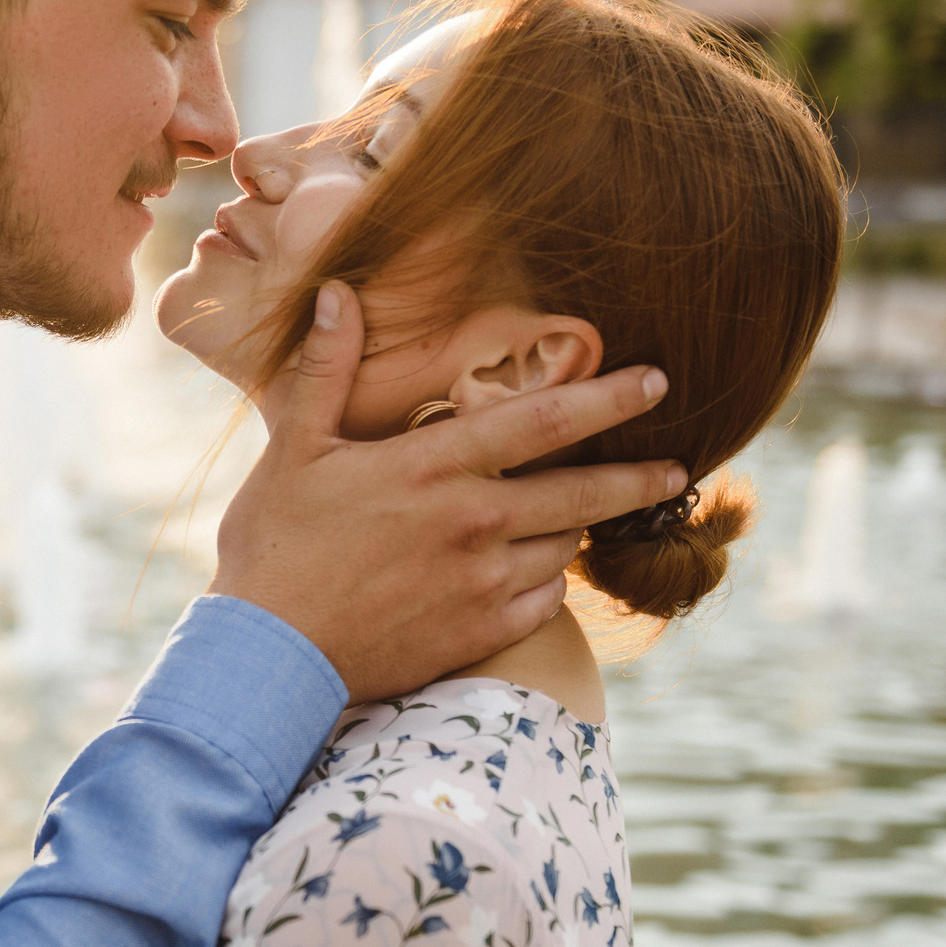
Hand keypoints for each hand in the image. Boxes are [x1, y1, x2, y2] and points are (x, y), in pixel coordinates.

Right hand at [210, 283, 686, 703]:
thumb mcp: (294, 448)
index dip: (610, 397)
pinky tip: (535, 573)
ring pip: (564, 547)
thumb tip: (337, 291)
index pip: (545, 420)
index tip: (657, 382)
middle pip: (583, 492)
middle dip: (639, 477)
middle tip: (675, 466)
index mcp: (435, 467)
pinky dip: (548, 583)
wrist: (271, 655)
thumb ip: (328, 369)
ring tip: (581, 517)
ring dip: (577, 528)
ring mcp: (483, 583)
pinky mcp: (480, 632)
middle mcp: (474, 522)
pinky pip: (545, 603)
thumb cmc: (275, 546)